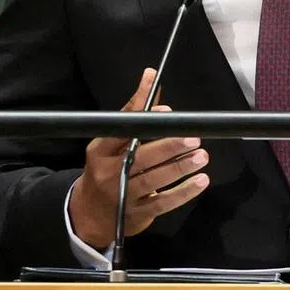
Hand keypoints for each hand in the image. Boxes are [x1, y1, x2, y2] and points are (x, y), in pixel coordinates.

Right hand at [69, 68, 209, 248]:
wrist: (89, 214)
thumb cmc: (106, 168)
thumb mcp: (111, 141)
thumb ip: (134, 111)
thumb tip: (151, 75)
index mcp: (100, 150)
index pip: (122, 131)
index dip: (144, 120)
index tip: (166, 111)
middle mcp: (109, 173)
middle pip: (140, 158)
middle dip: (168, 147)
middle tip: (192, 137)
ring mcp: (122, 196)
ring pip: (153, 180)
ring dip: (179, 168)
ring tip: (201, 156)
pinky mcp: (137, 214)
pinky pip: (163, 203)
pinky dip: (184, 192)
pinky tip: (200, 181)